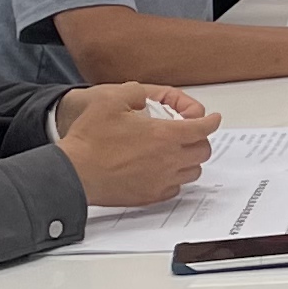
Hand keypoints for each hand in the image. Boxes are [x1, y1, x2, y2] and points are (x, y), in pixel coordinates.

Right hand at [53, 83, 215, 207]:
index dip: (210, 121)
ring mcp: (161, 180)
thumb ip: (135, 92)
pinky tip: (163, 170)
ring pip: (192, 171)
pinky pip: (175, 188)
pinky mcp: (150, 195)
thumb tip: (144, 97)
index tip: (213, 118)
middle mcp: (168, 160)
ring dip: (190, 160)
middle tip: (191, 134)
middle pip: (202, 151)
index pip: (201, 128)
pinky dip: (175, 178)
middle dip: (200, 140)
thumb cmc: (90, 140)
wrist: (75, 172)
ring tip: (177, 151)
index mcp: (164, 135)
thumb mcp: (111, 100)